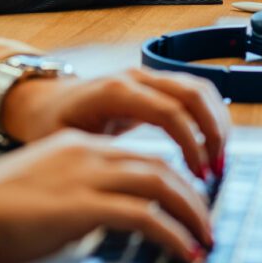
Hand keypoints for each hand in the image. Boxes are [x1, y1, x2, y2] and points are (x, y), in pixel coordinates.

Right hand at [0, 131, 212, 262]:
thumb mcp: (41, 191)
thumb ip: (76, 193)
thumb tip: (108, 218)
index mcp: (76, 146)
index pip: (140, 157)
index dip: (173, 180)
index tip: (190, 202)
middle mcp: (85, 154)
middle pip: (159, 166)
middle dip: (192, 196)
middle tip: (208, 223)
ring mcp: (83, 177)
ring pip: (159, 184)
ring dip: (191, 213)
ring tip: (205, 239)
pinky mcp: (79, 207)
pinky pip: (142, 216)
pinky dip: (171, 234)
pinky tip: (183, 251)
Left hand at [1, 67, 229, 178]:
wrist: (43, 101)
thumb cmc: (51, 124)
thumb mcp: (66, 144)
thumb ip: (99, 159)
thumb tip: (132, 185)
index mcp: (114, 92)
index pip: (169, 112)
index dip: (191, 144)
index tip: (199, 176)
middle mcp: (136, 77)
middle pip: (193, 93)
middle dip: (213, 132)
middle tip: (217, 170)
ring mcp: (148, 77)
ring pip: (200, 89)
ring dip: (217, 124)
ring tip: (218, 161)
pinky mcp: (155, 85)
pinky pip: (194, 93)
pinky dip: (210, 117)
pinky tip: (210, 147)